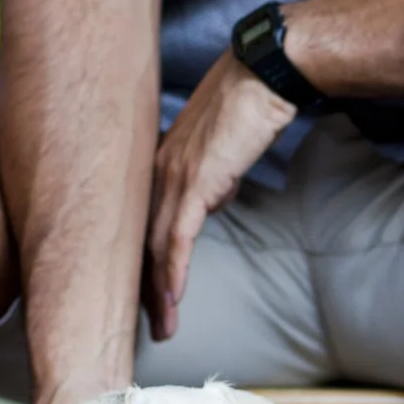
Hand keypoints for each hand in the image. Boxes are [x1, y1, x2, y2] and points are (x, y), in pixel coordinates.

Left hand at [144, 48, 295, 340]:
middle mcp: (156, 171)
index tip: (145, 294)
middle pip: (141, 241)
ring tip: (163, 328)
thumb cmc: (249, 103)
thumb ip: (212, 177)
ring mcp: (173, 176)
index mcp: (159, 163)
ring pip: (156, 247)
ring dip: (160, 293)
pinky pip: (179, 236)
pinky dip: (175, 270)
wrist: (262, 76)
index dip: (143, 262)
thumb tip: (213, 201)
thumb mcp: (224, 148)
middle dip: (143, 289)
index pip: (143, 223)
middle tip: (145, 324)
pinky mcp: (196, 182)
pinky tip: (173, 298)